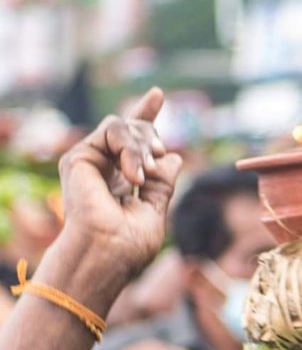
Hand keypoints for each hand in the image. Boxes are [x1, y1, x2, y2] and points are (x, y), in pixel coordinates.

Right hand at [57, 88, 181, 279]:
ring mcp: (91, 162)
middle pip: (131, 128)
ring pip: (124, 126)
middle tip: (159, 157)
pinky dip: (129, 148)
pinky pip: (112, 128)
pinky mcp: (79, 157)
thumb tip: (174, 157)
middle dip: (152, 136)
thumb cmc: (128, 245)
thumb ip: (162, 183)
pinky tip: (134, 175)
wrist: (106, 254)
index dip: (146, 117)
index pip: (134, 143)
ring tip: (145, 175)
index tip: (157, 95)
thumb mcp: (156, 210)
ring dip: (142, 145)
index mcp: (122, 180)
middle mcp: (105, 168)